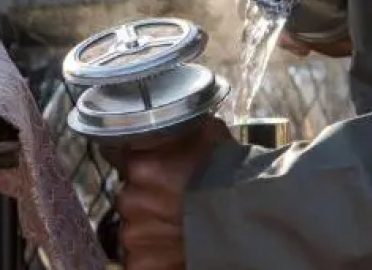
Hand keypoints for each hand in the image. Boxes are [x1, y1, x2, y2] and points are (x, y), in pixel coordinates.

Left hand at [115, 119, 231, 268]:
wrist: (252, 223)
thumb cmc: (233, 178)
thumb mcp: (208, 134)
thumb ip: (177, 128)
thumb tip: (166, 116)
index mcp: (140, 166)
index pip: (119, 157)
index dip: (138, 163)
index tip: (153, 171)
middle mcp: (131, 200)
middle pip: (129, 196)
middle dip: (147, 199)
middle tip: (175, 203)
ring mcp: (134, 235)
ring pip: (133, 227)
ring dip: (150, 227)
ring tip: (180, 227)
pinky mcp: (140, 264)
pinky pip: (137, 258)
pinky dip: (153, 256)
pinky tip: (174, 248)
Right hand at [241, 0, 356, 59]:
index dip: (270, 25)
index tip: (297, 44)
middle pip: (274, 16)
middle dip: (305, 37)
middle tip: (339, 47)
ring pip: (290, 12)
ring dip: (315, 32)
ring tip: (348, 45)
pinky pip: (300, 0)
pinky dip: (318, 19)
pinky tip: (344, 30)